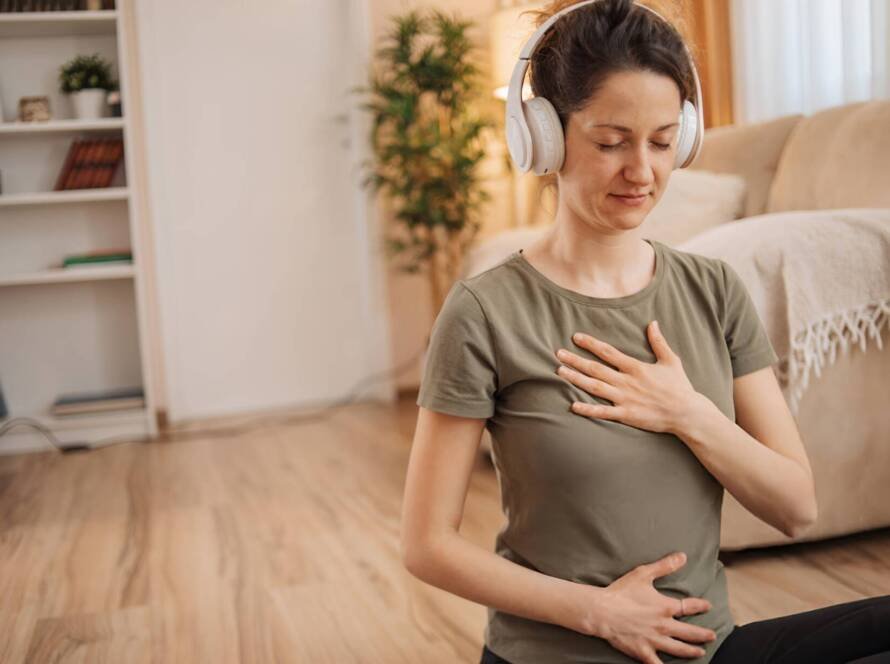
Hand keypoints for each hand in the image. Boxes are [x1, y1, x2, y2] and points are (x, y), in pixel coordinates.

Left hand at [555, 321, 700, 433]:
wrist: (687, 413)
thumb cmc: (679, 387)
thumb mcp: (671, 361)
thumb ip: (659, 342)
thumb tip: (653, 322)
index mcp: (636, 367)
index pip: (608, 352)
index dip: (591, 344)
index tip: (576, 337)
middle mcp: (627, 381)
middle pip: (596, 368)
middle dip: (575, 360)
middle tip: (558, 354)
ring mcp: (625, 399)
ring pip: (595, 387)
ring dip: (576, 379)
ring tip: (560, 372)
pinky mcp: (626, 415)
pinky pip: (604, 412)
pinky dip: (588, 409)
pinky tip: (573, 406)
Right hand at [579, 552, 717, 662]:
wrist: (602, 611)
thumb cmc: (621, 592)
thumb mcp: (643, 574)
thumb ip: (664, 566)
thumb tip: (683, 556)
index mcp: (665, 607)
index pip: (689, 607)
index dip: (700, 606)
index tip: (707, 606)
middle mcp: (664, 626)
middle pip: (689, 632)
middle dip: (703, 634)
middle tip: (712, 635)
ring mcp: (655, 641)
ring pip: (679, 649)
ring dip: (692, 651)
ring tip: (700, 652)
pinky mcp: (643, 652)